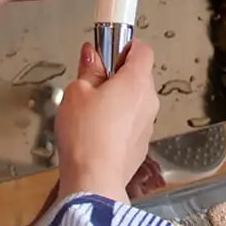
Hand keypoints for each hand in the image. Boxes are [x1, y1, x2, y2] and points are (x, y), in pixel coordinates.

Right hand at [55, 41, 159, 202]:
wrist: (95, 179)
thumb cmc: (86, 137)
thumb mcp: (76, 93)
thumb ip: (88, 70)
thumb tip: (92, 55)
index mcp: (136, 81)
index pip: (143, 49)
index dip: (126, 46)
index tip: (109, 48)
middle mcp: (148, 100)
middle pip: (139, 75)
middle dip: (117, 75)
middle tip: (93, 82)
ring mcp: (148, 123)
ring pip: (136, 100)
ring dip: (118, 100)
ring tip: (91, 110)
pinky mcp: (141, 143)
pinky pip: (133, 122)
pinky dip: (119, 121)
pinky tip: (97, 131)